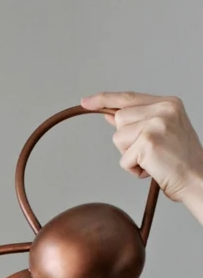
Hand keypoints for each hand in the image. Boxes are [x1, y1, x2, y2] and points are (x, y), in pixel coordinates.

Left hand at [82, 92, 202, 220]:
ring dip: (129, 155)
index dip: (105, 99)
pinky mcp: (148, 142)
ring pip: (118, 138)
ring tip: (152, 160)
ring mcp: (156, 124)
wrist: (197, 179)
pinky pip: (123, 159)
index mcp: (168, 103)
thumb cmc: (180, 161)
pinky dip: (133, 170)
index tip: (85, 101)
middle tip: (150, 152)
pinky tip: (152, 169)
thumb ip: (137, 121)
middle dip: (127, 141)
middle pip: (119, 119)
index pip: (129, 98)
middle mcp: (163, 109)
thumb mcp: (161, 134)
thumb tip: (111, 115)